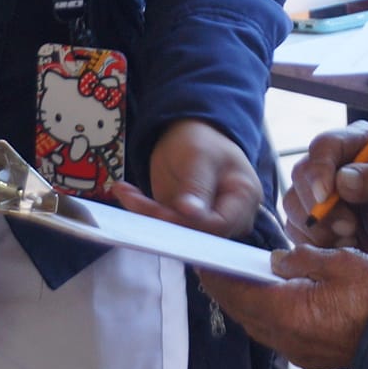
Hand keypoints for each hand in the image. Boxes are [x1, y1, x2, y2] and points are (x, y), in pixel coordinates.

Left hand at [115, 118, 261, 237]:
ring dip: (147, 214)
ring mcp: (205, 222)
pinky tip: (126, 192)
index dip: (191, 224)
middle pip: (197, 234)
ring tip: (124, 190)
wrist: (189, 134)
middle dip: (162, 219)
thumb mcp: (199, 155)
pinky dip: (142, 211)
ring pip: (176, 233)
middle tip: (132, 198)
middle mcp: (229, 217)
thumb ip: (197, 186)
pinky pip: (162, 226)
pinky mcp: (183, 223)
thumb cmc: (201, 140)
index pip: (219, 225)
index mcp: (243, 198)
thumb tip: (191, 214)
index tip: (161, 211)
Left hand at [197, 245, 367, 368]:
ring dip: (246, 306)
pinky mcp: (311, 358)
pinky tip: (272, 303)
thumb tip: (274, 260)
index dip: (217, 278)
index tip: (203, 263)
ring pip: (259, 327)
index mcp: (288, 312)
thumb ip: (300, 259)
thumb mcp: (340, 261)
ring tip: (240, 283)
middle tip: (215, 270)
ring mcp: (299, 353)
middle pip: (243, 313)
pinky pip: (277, 337)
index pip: (239, 293)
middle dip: (227, 291)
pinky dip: (266, 318)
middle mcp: (287, 338)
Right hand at [282, 123, 367, 260]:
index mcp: (355, 142)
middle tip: (351, 227)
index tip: (325, 197)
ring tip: (352, 236)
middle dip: (322, 208)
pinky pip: (293, 226)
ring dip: (320, 229)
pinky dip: (315, 241)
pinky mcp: (303, 213)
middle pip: (302, 174)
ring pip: (293, 203)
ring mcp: (312, 187)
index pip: (325, 145)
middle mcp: (329, 161)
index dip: (320, 169)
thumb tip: (344, 179)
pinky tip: (341, 242)